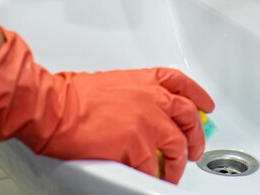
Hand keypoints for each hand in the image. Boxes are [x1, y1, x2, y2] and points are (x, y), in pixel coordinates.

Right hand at [0, 26, 213, 183]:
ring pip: (177, 145)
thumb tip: (143, 111)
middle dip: (196, 135)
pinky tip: (151, 178)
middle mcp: (152, 98)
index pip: (182, 83)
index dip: (198, 94)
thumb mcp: (112, 83)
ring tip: (174, 172)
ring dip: (178, 162)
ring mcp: (147, 122)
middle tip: (195, 149)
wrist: (54, 107)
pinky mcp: (136, 145)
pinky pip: (153, 166)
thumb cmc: (72, 95)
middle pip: (188, 116)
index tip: (206, 105)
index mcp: (145, 81)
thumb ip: (135, 95)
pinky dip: (154, 174)